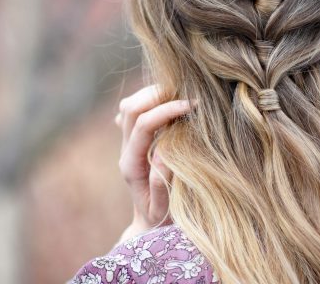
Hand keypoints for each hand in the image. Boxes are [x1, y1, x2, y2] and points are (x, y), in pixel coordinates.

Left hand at [115, 84, 193, 241]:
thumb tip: (164, 152)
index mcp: (131, 164)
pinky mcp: (135, 138)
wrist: (150, 225)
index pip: (143, 124)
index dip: (167, 110)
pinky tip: (172, 103)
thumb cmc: (161, 219)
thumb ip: (161, 183)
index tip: (193, 106)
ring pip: (130, 104)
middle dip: (158, 95)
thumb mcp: (163, 208)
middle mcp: (126, 150)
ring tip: (181, 95)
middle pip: (130, 107)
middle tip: (188, 95)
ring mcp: (128, 142)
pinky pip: (136, 109)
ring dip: (154, 94)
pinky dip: (152, 100)